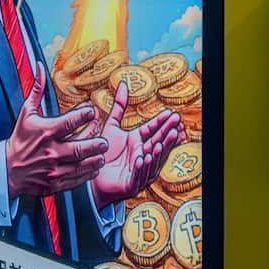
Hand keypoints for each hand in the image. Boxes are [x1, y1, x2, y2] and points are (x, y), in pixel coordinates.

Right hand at [7, 64, 108, 197]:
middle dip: (96, 143)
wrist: (7, 169)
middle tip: (105, 141)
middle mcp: (51, 151)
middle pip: (80, 147)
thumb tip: (40, 67)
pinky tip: (95, 166)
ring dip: (95, 159)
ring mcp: (53, 169)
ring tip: (103, 153)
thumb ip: (37, 90)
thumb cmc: (20, 139)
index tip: (92, 112)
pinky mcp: (55, 183)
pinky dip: (88, 174)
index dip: (84, 115)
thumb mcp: (26, 113)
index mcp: (46, 131)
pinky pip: (76, 179)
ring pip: (81, 165)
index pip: (70, 122)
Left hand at [90, 79, 186, 204]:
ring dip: (158, 152)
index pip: (153, 130)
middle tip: (176, 124)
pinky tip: (145, 158)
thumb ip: (119, 106)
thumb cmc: (104, 152)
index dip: (162, 122)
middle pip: (157, 143)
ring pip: (152, 160)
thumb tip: (124, 84)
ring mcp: (139, 170)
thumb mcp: (111, 125)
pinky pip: (139, 175)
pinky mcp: (132, 184)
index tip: (172, 114)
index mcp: (139, 141)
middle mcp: (142, 154)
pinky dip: (143, 167)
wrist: (92, 175)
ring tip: (162, 142)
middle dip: (167, 135)